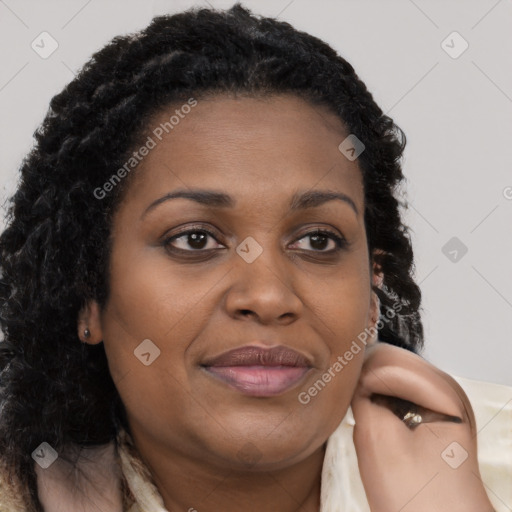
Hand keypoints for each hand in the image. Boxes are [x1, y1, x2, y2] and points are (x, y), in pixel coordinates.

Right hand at [351, 342, 493, 511]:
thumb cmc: (420, 501)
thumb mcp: (377, 439)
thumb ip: (360, 396)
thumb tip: (349, 374)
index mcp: (441, 390)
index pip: (383, 359)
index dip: (357, 378)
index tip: (345, 400)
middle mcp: (445, 387)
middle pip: (389, 359)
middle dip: (365, 379)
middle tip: (351, 405)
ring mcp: (440, 398)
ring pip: (389, 371)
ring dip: (370, 388)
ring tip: (362, 414)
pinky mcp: (430, 410)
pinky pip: (395, 388)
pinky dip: (378, 397)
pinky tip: (376, 419)